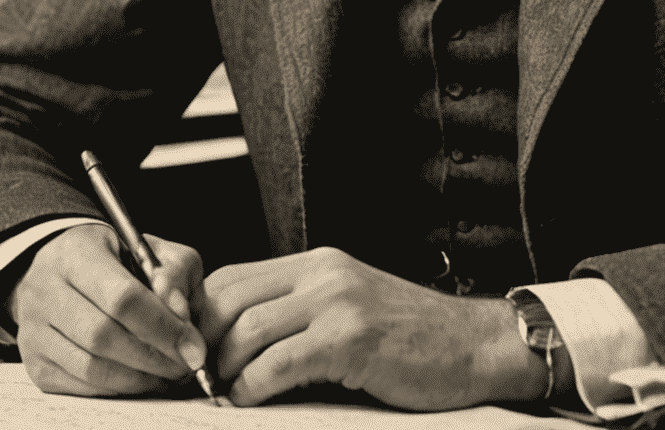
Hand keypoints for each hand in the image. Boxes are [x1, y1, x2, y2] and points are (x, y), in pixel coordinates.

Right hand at [7, 223, 210, 396]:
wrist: (60, 268)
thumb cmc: (114, 258)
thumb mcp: (150, 248)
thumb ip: (174, 272)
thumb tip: (182, 316)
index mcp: (77, 252)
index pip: (122, 297)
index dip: (162, 326)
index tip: (194, 346)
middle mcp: (45, 291)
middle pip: (104, 336)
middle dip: (154, 357)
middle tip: (186, 365)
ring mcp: (34, 331)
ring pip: (90, 368)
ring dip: (138, 379)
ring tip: (169, 375)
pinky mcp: (35, 364)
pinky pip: (79, 386)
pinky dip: (117, 389)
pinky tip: (142, 380)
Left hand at [198, 248, 547, 408]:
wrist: (473, 345)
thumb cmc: (410, 340)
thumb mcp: (348, 311)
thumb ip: (299, 317)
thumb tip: (233, 351)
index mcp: (318, 264)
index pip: (231, 277)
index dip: (199, 316)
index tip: (191, 354)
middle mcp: (323, 273)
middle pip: (228, 299)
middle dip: (202, 344)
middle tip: (201, 380)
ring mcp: (338, 301)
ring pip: (247, 329)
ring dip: (225, 370)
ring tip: (228, 394)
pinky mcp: (351, 337)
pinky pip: (279, 361)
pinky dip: (253, 387)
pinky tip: (253, 401)